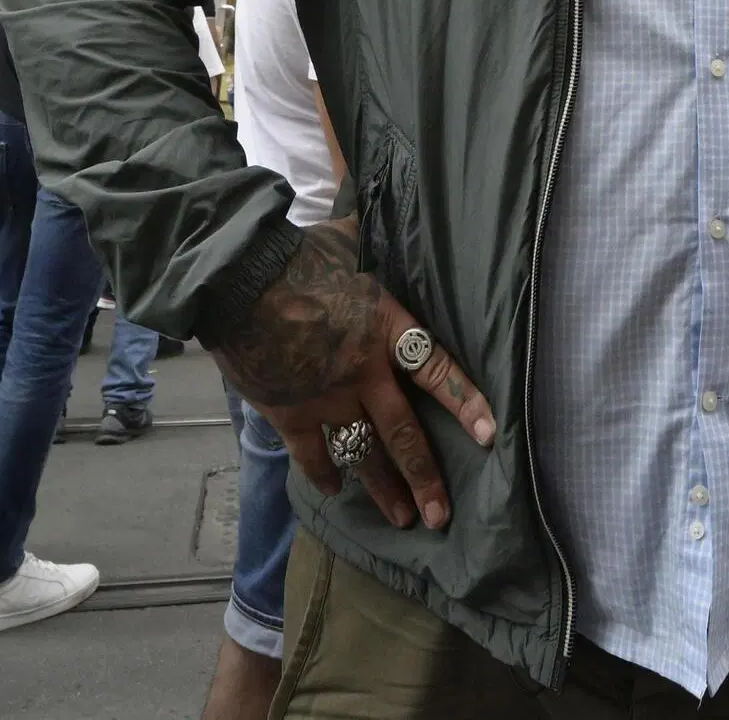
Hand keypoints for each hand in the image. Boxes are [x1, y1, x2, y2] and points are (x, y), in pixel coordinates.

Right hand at [211, 222, 495, 533]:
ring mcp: (326, 399)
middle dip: (425, 478)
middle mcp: (364, 373)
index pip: (437, 371)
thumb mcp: (349, 240)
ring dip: (384, 489)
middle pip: (404, 434)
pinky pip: (313, 455)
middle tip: (441, 516)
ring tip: (403, 519)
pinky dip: (324, 475)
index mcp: (386, 328)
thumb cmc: (297, 255)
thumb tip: (377, 210)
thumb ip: (371, 242)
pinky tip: (336, 490)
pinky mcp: (290, 413)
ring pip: (364, 454)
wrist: (240, 281)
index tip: (489, 434)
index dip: (465, 402)